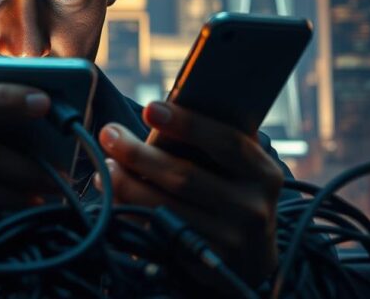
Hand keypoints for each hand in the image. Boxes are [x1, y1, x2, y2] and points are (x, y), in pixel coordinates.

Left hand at [95, 101, 283, 286]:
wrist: (252, 261)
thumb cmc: (234, 197)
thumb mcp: (240, 172)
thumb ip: (211, 146)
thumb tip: (156, 117)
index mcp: (263, 174)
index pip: (227, 142)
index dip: (187, 124)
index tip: (151, 109)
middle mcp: (251, 208)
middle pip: (185, 176)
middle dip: (139, 154)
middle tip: (109, 135)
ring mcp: (228, 239)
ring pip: (164, 207)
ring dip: (126, 184)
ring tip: (106, 166)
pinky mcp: (202, 261)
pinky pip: (157, 232)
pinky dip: (130, 212)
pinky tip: (113, 196)